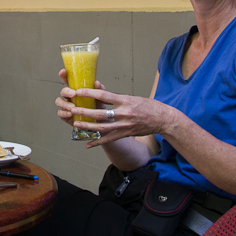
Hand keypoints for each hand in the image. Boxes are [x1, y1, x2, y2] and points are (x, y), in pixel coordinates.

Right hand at [55, 71, 106, 126]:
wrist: (98, 124)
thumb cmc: (98, 109)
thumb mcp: (101, 99)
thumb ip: (99, 90)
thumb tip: (97, 83)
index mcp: (76, 90)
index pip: (68, 81)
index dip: (64, 75)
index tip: (63, 71)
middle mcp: (69, 97)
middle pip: (63, 91)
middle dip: (67, 91)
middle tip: (73, 94)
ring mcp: (66, 106)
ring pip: (59, 101)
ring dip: (65, 104)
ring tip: (73, 107)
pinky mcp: (65, 115)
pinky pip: (60, 113)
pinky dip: (65, 113)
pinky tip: (70, 114)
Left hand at [65, 87, 179, 146]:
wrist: (163, 119)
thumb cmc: (148, 106)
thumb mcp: (133, 98)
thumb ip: (118, 99)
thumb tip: (101, 96)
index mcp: (125, 101)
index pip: (105, 96)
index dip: (90, 94)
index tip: (78, 91)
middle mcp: (124, 113)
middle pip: (100, 113)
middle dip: (84, 112)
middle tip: (72, 109)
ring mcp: (125, 125)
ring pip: (102, 127)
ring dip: (88, 126)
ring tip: (76, 124)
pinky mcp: (126, 134)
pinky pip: (109, 139)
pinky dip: (97, 142)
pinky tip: (87, 144)